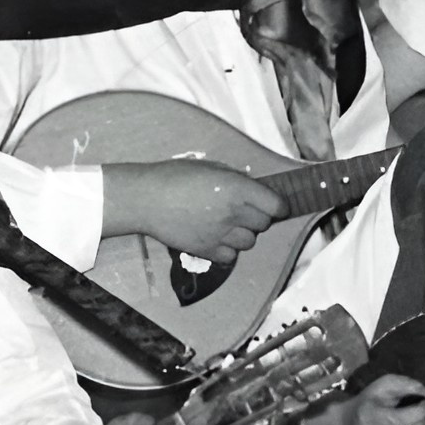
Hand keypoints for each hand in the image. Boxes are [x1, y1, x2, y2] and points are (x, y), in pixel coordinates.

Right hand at [101, 160, 285, 264]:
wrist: (146, 199)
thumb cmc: (175, 176)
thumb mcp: (210, 168)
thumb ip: (235, 180)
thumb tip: (253, 189)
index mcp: (237, 189)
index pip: (276, 206)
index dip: (278, 206)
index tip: (275, 206)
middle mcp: (234, 213)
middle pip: (264, 224)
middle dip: (258, 217)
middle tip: (242, 211)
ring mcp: (221, 235)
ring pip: (249, 242)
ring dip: (243, 234)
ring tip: (227, 225)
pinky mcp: (207, 251)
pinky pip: (231, 256)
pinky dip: (228, 249)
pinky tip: (216, 237)